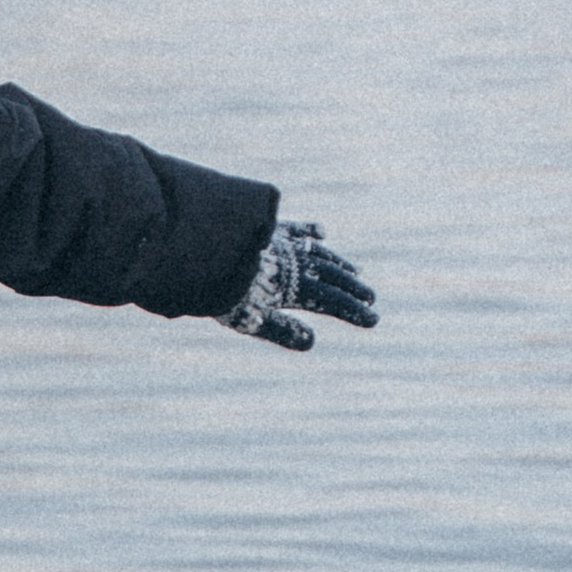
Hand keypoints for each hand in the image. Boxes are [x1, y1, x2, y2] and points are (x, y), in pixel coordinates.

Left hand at [221, 219, 378, 352]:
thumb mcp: (249, 317)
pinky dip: (310, 232)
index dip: (352, 310)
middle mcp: (293, 262)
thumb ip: (280, 330)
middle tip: (371, 299)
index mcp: (292, 286)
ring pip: (318, 253)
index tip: (373, 319)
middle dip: (352, 288)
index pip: (331, 301)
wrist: (199, 245)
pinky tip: (321, 233)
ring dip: (338, 264)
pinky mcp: (266, 229)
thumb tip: (310, 342)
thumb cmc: (219, 289)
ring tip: (356, 272)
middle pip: (331, 277)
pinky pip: (294, 228)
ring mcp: (281, 243)